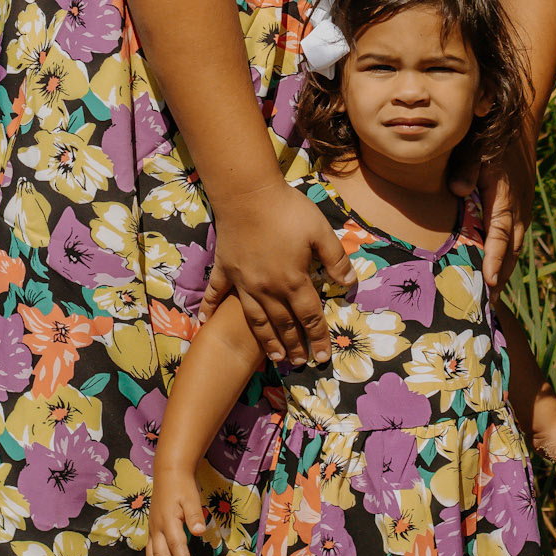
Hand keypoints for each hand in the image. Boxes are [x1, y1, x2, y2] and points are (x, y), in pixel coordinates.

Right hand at [147, 459, 206, 555]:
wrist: (168, 473)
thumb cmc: (182, 486)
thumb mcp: (191, 497)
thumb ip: (195, 516)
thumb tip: (200, 532)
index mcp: (168, 520)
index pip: (176, 544)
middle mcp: (157, 528)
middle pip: (160, 555)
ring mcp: (153, 529)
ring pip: (152, 555)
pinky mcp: (152, 529)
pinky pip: (151, 550)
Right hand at [199, 182, 355, 366]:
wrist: (248, 193)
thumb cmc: (287, 210)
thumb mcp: (320, 231)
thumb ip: (336, 259)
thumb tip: (350, 283)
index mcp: (293, 280)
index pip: (310, 316)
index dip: (318, 338)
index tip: (323, 357)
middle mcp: (268, 288)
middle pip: (283, 324)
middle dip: (294, 346)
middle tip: (300, 362)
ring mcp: (243, 282)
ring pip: (256, 319)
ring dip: (266, 340)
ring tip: (274, 357)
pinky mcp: (225, 269)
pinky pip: (216, 293)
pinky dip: (210, 308)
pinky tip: (205, 322)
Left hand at [455, 135, 536, 289]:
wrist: (518, 129)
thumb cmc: (490, 138)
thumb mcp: (476, 147)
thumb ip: (466, 168)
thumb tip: (456, 191)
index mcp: (506, 196)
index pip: (501, 233)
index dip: (496, 258)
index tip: (490, 281)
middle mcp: (517, 209)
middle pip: (511, 250)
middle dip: (500, 277)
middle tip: (487, 307)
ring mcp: (521, 211)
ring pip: (514, 248)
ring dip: (503, 272)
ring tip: (489, 299)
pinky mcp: (519, 212)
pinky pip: (513, 241)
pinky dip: (505, 259)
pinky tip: (494, 273)